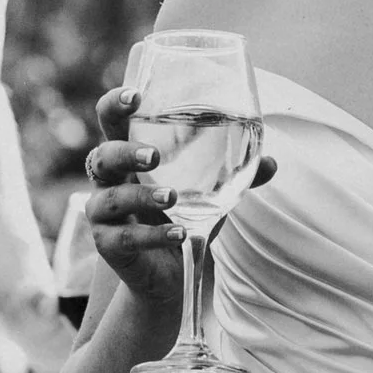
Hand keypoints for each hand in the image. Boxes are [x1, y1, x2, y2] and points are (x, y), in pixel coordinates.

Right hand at [80, 82, 274, 317]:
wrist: (171, 276)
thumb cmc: (183, 219)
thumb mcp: (211, 194)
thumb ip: (237, 176)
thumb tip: (271, 162)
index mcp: (128, 156)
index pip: (111, 122)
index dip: (116, 105)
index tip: (136, 96)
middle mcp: (109, 181)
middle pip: (101, 156)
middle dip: (124, 152)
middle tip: (154, 156)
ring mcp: (103, 214)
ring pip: (110, 198)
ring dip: (142, 196)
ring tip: (173, 198)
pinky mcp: (108, 246)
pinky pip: (125, 238)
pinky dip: (154, 236)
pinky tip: (180, 234)